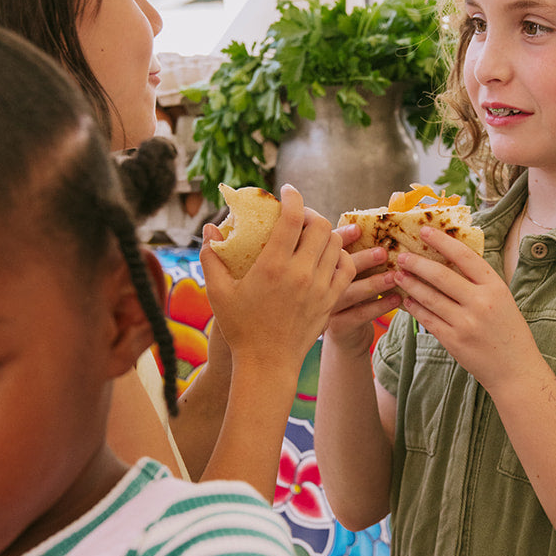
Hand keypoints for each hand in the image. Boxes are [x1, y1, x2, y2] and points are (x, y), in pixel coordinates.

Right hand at [200, 185, 356, 371]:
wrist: (267, 364)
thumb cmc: (240, 328)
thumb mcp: (218, 292)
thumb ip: (211, 257)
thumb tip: (210, 229)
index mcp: (273, 267)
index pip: (293, 218)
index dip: (293, 197)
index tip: (287, 191)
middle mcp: (301, 274)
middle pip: (320, 226)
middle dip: (310, 213)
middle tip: (298, 216)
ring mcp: (320, 287)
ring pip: (335, 244)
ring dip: (324, 233)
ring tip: (310, 235)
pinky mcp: (331, 301)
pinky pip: (345, 267)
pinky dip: (338, 256)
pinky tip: (324, 257)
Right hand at [323, 224, 401, 358]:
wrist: (344, 339)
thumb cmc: (353, 301)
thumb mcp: (353, 278)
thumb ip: (358, 258)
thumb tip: (385, 231)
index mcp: (320, 269)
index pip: (329, 249)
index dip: (342, 237)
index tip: (358, 229)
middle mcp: (318, 288)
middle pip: (338, 269)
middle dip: (362, 259)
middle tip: (383, 252)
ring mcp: (327, 308)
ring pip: (350, 292)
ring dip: (374, 283)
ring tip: (395, 276)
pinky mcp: (338, 327)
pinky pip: (360, 314)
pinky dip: (380, 306)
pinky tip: (396, 299)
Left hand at [392, 225, 539, 391]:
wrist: (516, 370)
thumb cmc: (509, 331)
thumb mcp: (502, 299)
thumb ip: (480, 282)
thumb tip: (450, 259)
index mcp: (495, 287)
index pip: (464, 257)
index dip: (442, 241)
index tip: (425, 231)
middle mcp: (480, 303)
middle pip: (441, 275)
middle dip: (417, 263)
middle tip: (401, 255)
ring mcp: (466, 323)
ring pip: (429, 297)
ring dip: (410, 284)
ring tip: (397, 275)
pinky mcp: (454, 341)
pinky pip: (427, 319)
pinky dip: (414, 308)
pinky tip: (406, 300)